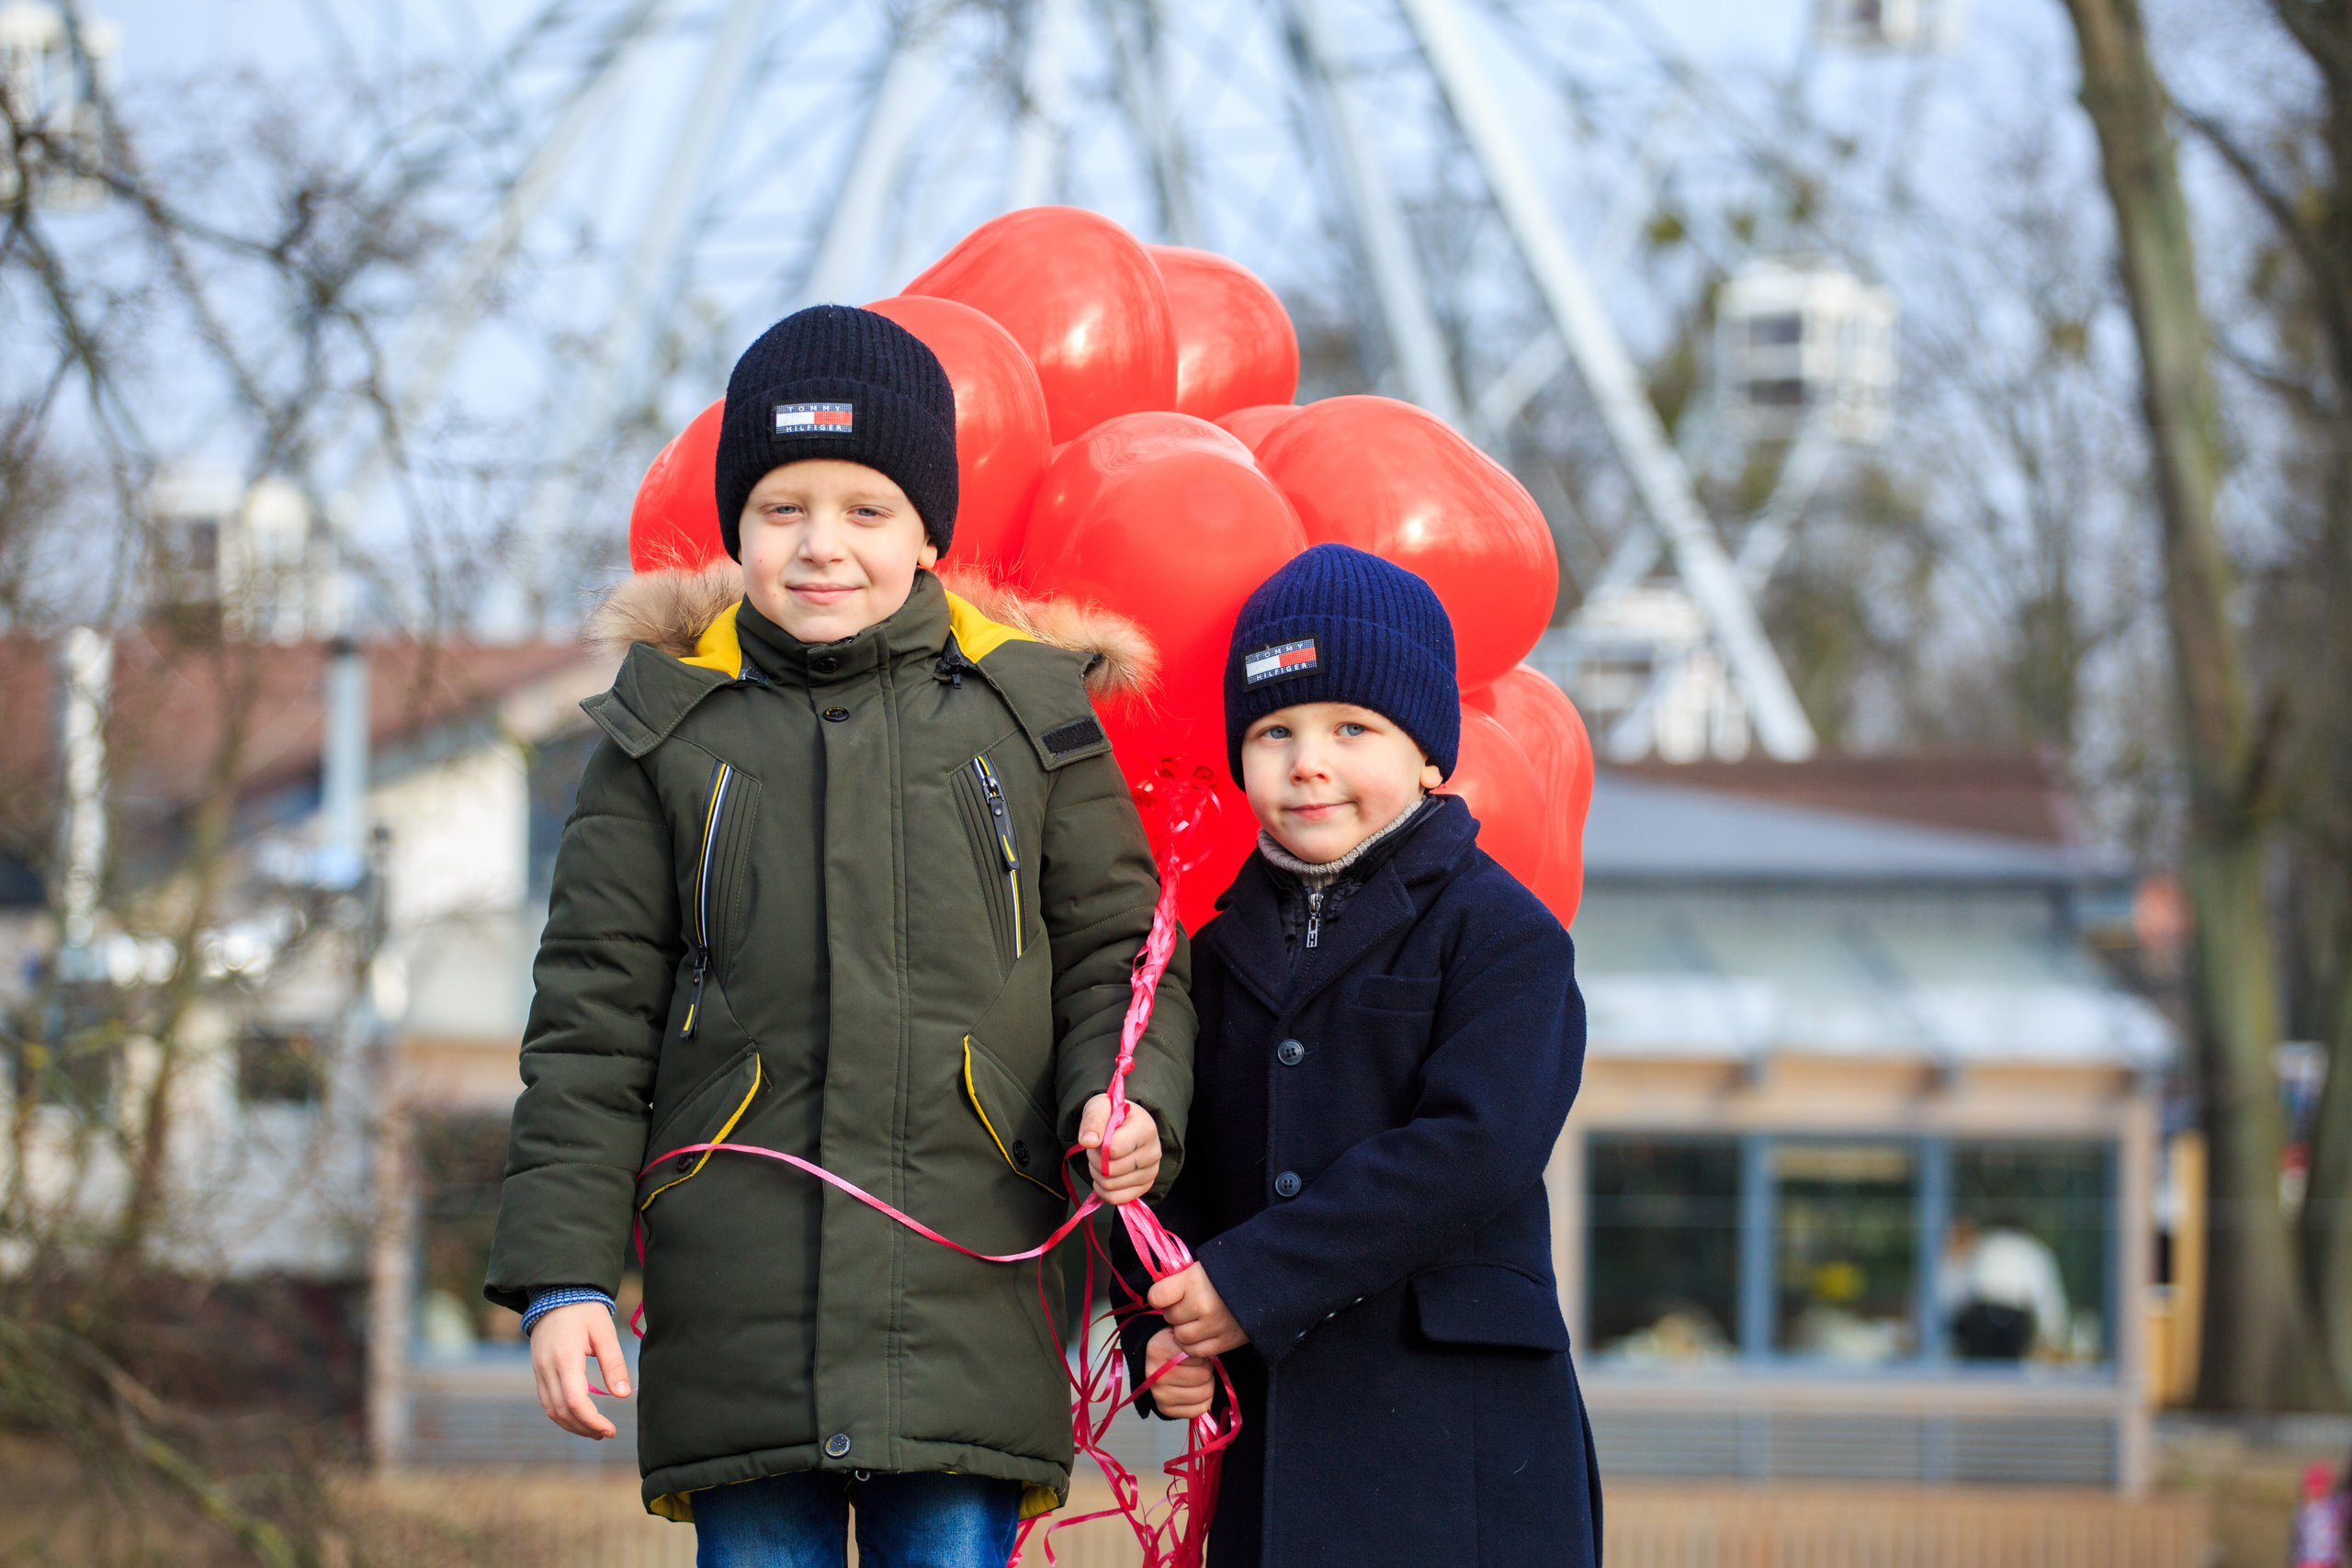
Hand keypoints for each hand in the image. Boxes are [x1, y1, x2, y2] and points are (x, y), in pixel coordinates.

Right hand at [530, 1301, 629, 1438]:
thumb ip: (613, 1363)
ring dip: (572, 1425)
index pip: (575, 1401)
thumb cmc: (585, 1312)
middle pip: (562, 1411)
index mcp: (565, 1358)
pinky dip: (562, 1415)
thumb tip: (623, 1394)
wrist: (557, 1295)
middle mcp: (548, 1368)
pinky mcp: (538, 1372)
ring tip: (595, 1431)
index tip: (610, 1429)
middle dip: (584, 1428)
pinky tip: (579, 1417)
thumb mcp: (605, 1332)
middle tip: (607, 1433)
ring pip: (551, 1410)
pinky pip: (547, 1401)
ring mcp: (539, 1371)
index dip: (592, 1421)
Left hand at [1078, 1094, 1159, 1205]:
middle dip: (1095, 1160)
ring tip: (1103, 1159)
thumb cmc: (1112, 1114)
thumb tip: (1087, 1141)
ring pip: (1111, 1185)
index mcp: (1146, 1129)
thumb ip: (1093, 1120)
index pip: (1113, 1149)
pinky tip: (1104, 1176)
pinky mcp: (1145, 1186)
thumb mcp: (1100, 1107)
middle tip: (1098, 1149)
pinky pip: (1117, 1199)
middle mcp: (1154, 1152)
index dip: (1098, 1145)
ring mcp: (1151, 1172)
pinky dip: (1103, 1190)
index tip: (1100, 1136)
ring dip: (1097, 1174)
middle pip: (1110, 1170)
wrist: (1125, 1123)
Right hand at [1144, 1328, 1215, 1420]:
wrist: (1154, 1364)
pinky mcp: (1165, 1409)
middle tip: (1200, 1366)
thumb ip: (1193, 1339)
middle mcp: (1156, 1375)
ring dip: (1208, 1384)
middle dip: (1207, 1369)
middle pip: (1203, 1375)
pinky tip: (1197, 1390)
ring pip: (1204, 1393)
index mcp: (1158, 1350)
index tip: (1196, 1354)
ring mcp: (1159, 1395)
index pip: (1198, 1355)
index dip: (1203, 1355)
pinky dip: (1205, 1400)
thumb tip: (1208, 1354)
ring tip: (1199, 1377)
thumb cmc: (1172, 1347)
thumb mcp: (1179, 1334)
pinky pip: (1199, 1409)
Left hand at [1148, 1262, 1248, 1356]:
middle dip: (1176, 1312)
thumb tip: (1158, 1298)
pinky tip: (1202, 1334)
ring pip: (1181, 1336)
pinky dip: (1195, 1345)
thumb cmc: (1229, 1272)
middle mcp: (1202, 1304)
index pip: (1157, 1296)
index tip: (1167, 1295)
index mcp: (1194, 1280)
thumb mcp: (1201, 1267)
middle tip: (1189, 1305)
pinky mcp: (1227, 1341)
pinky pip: (1197, 1351)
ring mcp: (1215, 1325)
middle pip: (1170, 1317)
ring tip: (1197, 1320)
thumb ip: (1179, 1281)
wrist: (1267, 1283)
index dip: (1160, 1296)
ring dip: (1184, 1330)